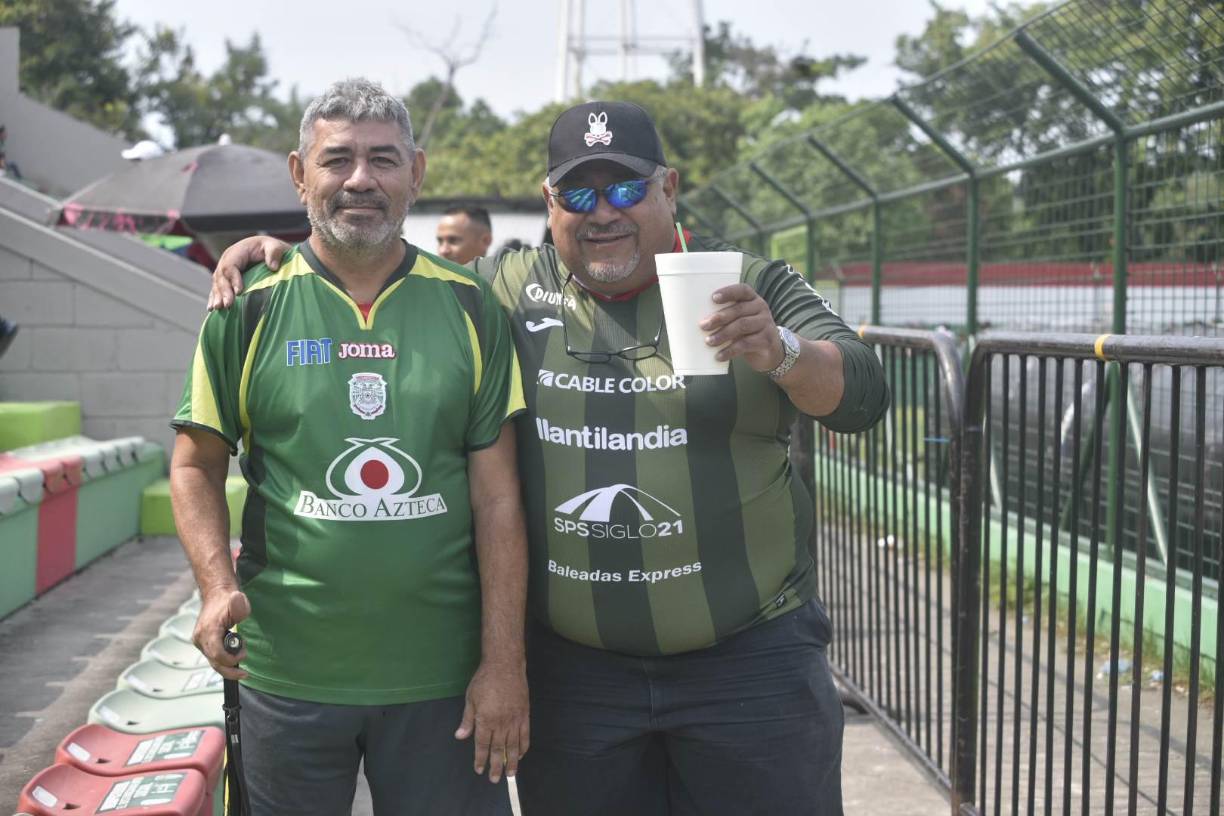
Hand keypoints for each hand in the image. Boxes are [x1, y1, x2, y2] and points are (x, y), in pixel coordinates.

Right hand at [192, 588, 250, 679]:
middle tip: (244, 673)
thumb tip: (237, 599)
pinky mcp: (201, 643)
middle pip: (214, 662)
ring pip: (212, 662)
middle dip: (230, 670)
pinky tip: (233, 658)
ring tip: (241, 655)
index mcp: (208, 629)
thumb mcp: (238, 601)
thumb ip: (239, 605)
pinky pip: (212, 657)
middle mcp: (200, 637)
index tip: (243, 655)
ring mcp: (199, 641)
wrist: (216, 596)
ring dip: (228, 664)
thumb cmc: (228, 600)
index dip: (230, 659)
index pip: (216, 653)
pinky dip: (223, 660)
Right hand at [207, 236, 291, 310]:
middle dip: (224, 291)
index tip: (239, 292)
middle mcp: (227, 259)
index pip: (231, 265)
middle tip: (228, 304)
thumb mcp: (275, 246)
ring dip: (217, 296)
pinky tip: (212, 308)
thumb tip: (273, 267)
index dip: (233, 279)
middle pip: (222, 276)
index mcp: (238, 251)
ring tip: (218, 308)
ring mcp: (225, 269)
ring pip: (217, 283)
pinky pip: (217, 288)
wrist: (268, 250)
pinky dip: (214, 297)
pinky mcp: (226, 278)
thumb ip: (275, 253)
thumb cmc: (271, 249)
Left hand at [454, 659, 529, 783]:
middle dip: (496, 766)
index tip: (479, 770)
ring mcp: (514, 719)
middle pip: (498, 749)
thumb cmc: (484, 680)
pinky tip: (520, 755)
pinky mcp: (524, 714)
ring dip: (511, 761)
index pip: (482, 745)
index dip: (480, 759)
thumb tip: (460, 736)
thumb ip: (467, 719)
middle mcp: (501, 723)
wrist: (505, 665)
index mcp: (485, 720)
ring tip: (510, 774)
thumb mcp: (470, 698)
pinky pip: (525, 735)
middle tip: (495, 779)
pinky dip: (523, 746)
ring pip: (513, 745)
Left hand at [700, 283, 783, 372]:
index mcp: (752, 299)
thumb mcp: (739, 320)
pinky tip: (719, 355)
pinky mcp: (766, 340)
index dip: (728, 292)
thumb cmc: (748, 332)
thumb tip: (699, 323)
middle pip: (739, 309)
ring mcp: (766, 324)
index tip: (713, 298)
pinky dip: (730, 350)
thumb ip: (725, 318)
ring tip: (709, 341)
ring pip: (742, 325)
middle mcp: (761, 308)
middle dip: (719, 317)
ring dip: (722, 334)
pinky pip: (746, 344)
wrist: (770, 351)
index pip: (742, 290)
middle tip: (703, 325)